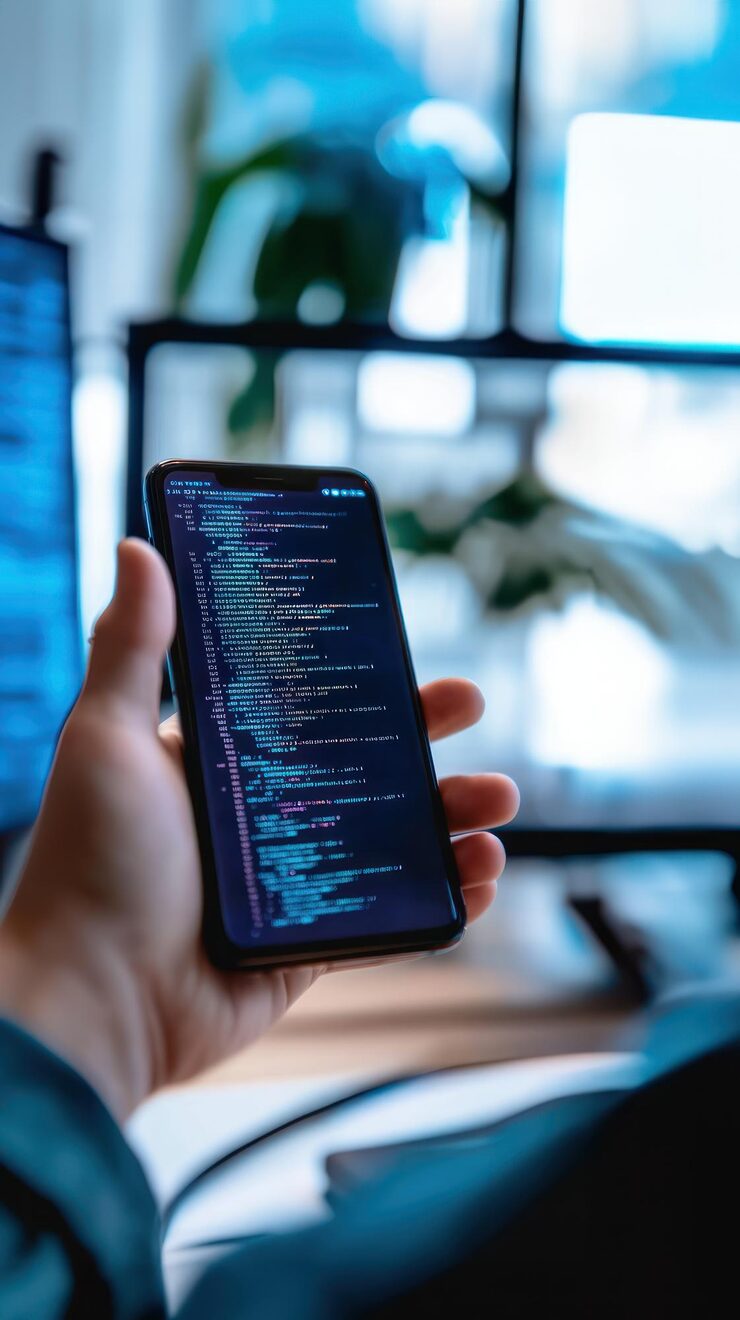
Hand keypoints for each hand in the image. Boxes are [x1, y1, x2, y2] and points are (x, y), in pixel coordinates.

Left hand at [0, 541, 518, 1119]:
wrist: (95, 1004)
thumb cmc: (91, 864)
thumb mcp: (105, 737)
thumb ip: (130, 645)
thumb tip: (139, 546)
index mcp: (220, 762)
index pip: (304, 706)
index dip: (360, 678)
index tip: (404, 648)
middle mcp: (260, 817)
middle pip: (365, 767)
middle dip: (426, 739)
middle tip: (471, 708)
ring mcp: (292, 884)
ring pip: (394, 840)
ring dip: (455, 817)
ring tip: (496, 804)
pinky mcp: (313, 949)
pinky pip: (395, 918)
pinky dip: (447, 899)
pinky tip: (482, 876)